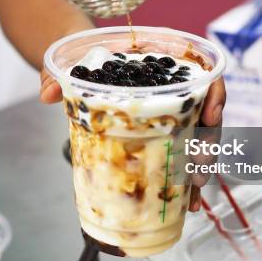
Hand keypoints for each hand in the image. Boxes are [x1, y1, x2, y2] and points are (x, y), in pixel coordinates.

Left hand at [40, 69, 225, 211]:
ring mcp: (171, 112)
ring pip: (199, 139)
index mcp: (162, 62)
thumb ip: (57, 74)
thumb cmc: (86, 60)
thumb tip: (47, 94)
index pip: (202, 74)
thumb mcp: (72, 62)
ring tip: (193, 194)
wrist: (82, 67)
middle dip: (208, 143)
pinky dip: (186, 178)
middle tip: (198, 169)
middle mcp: (175, 88)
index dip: (214, 94)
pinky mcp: (162, 134)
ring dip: (200, 168)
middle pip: (207, 114)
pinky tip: (185, 200)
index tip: (212, 114)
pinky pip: (182, 154)